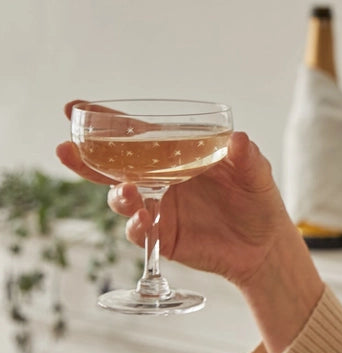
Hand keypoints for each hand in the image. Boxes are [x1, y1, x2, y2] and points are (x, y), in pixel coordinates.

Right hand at [57, 102, 305, 291]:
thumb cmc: (257, 198)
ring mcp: (159, 208)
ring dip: (116, 193)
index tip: (75, 107)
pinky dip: (137, 226)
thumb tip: (238, 139)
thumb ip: (246, 156)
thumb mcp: (256, 172)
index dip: (107, 121)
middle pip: (115, 165)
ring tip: (125, 191)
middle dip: (87, 157)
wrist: (264, 246)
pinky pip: (140, 231)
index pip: (136, 134)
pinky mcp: (163, 237)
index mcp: (177, 153)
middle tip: (66, 148)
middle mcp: (160, 179)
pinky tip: (142, 220)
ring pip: (123, 198)